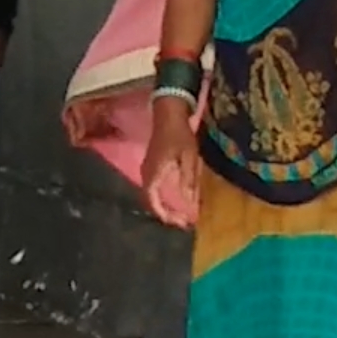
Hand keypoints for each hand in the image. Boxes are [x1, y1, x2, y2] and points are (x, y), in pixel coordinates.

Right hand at [141, 99, 201, 228]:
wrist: (168, 114)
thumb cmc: (179, 135)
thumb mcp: (189, 157)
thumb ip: (188, 180)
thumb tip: (190, 203)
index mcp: (154, 173)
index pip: (152, 200)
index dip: (164, 215)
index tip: (179, 223)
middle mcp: (146, 173)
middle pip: (151, 200)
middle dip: (166, 213)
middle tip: (184, 222)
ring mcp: (147, 169)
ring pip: (152, 194)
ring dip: (165, 206)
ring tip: (182, 213)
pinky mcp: (151, 166)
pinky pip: (154, 187)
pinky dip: (164, 197)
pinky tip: (178, 198)